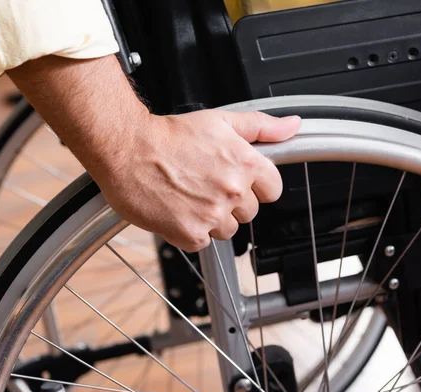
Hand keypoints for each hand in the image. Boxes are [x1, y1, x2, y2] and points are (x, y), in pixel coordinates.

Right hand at [7, 54, 299, 251]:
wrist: (127, 148)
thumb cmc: (169, 135)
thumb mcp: (221, 121)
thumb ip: (262, 127)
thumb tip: (293, 126)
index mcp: (245, 163)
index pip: (273, 189)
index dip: (256, 185)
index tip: (239, 181)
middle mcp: (232, 190)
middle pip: (250, 212)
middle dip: (231, 201)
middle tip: (205, 184)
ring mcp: (212, 214)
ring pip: (227, 229)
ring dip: (212, 218)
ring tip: (189, 195)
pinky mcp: (190, 233)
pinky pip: (203, 242)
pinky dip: (190, 230)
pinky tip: (178, 209)